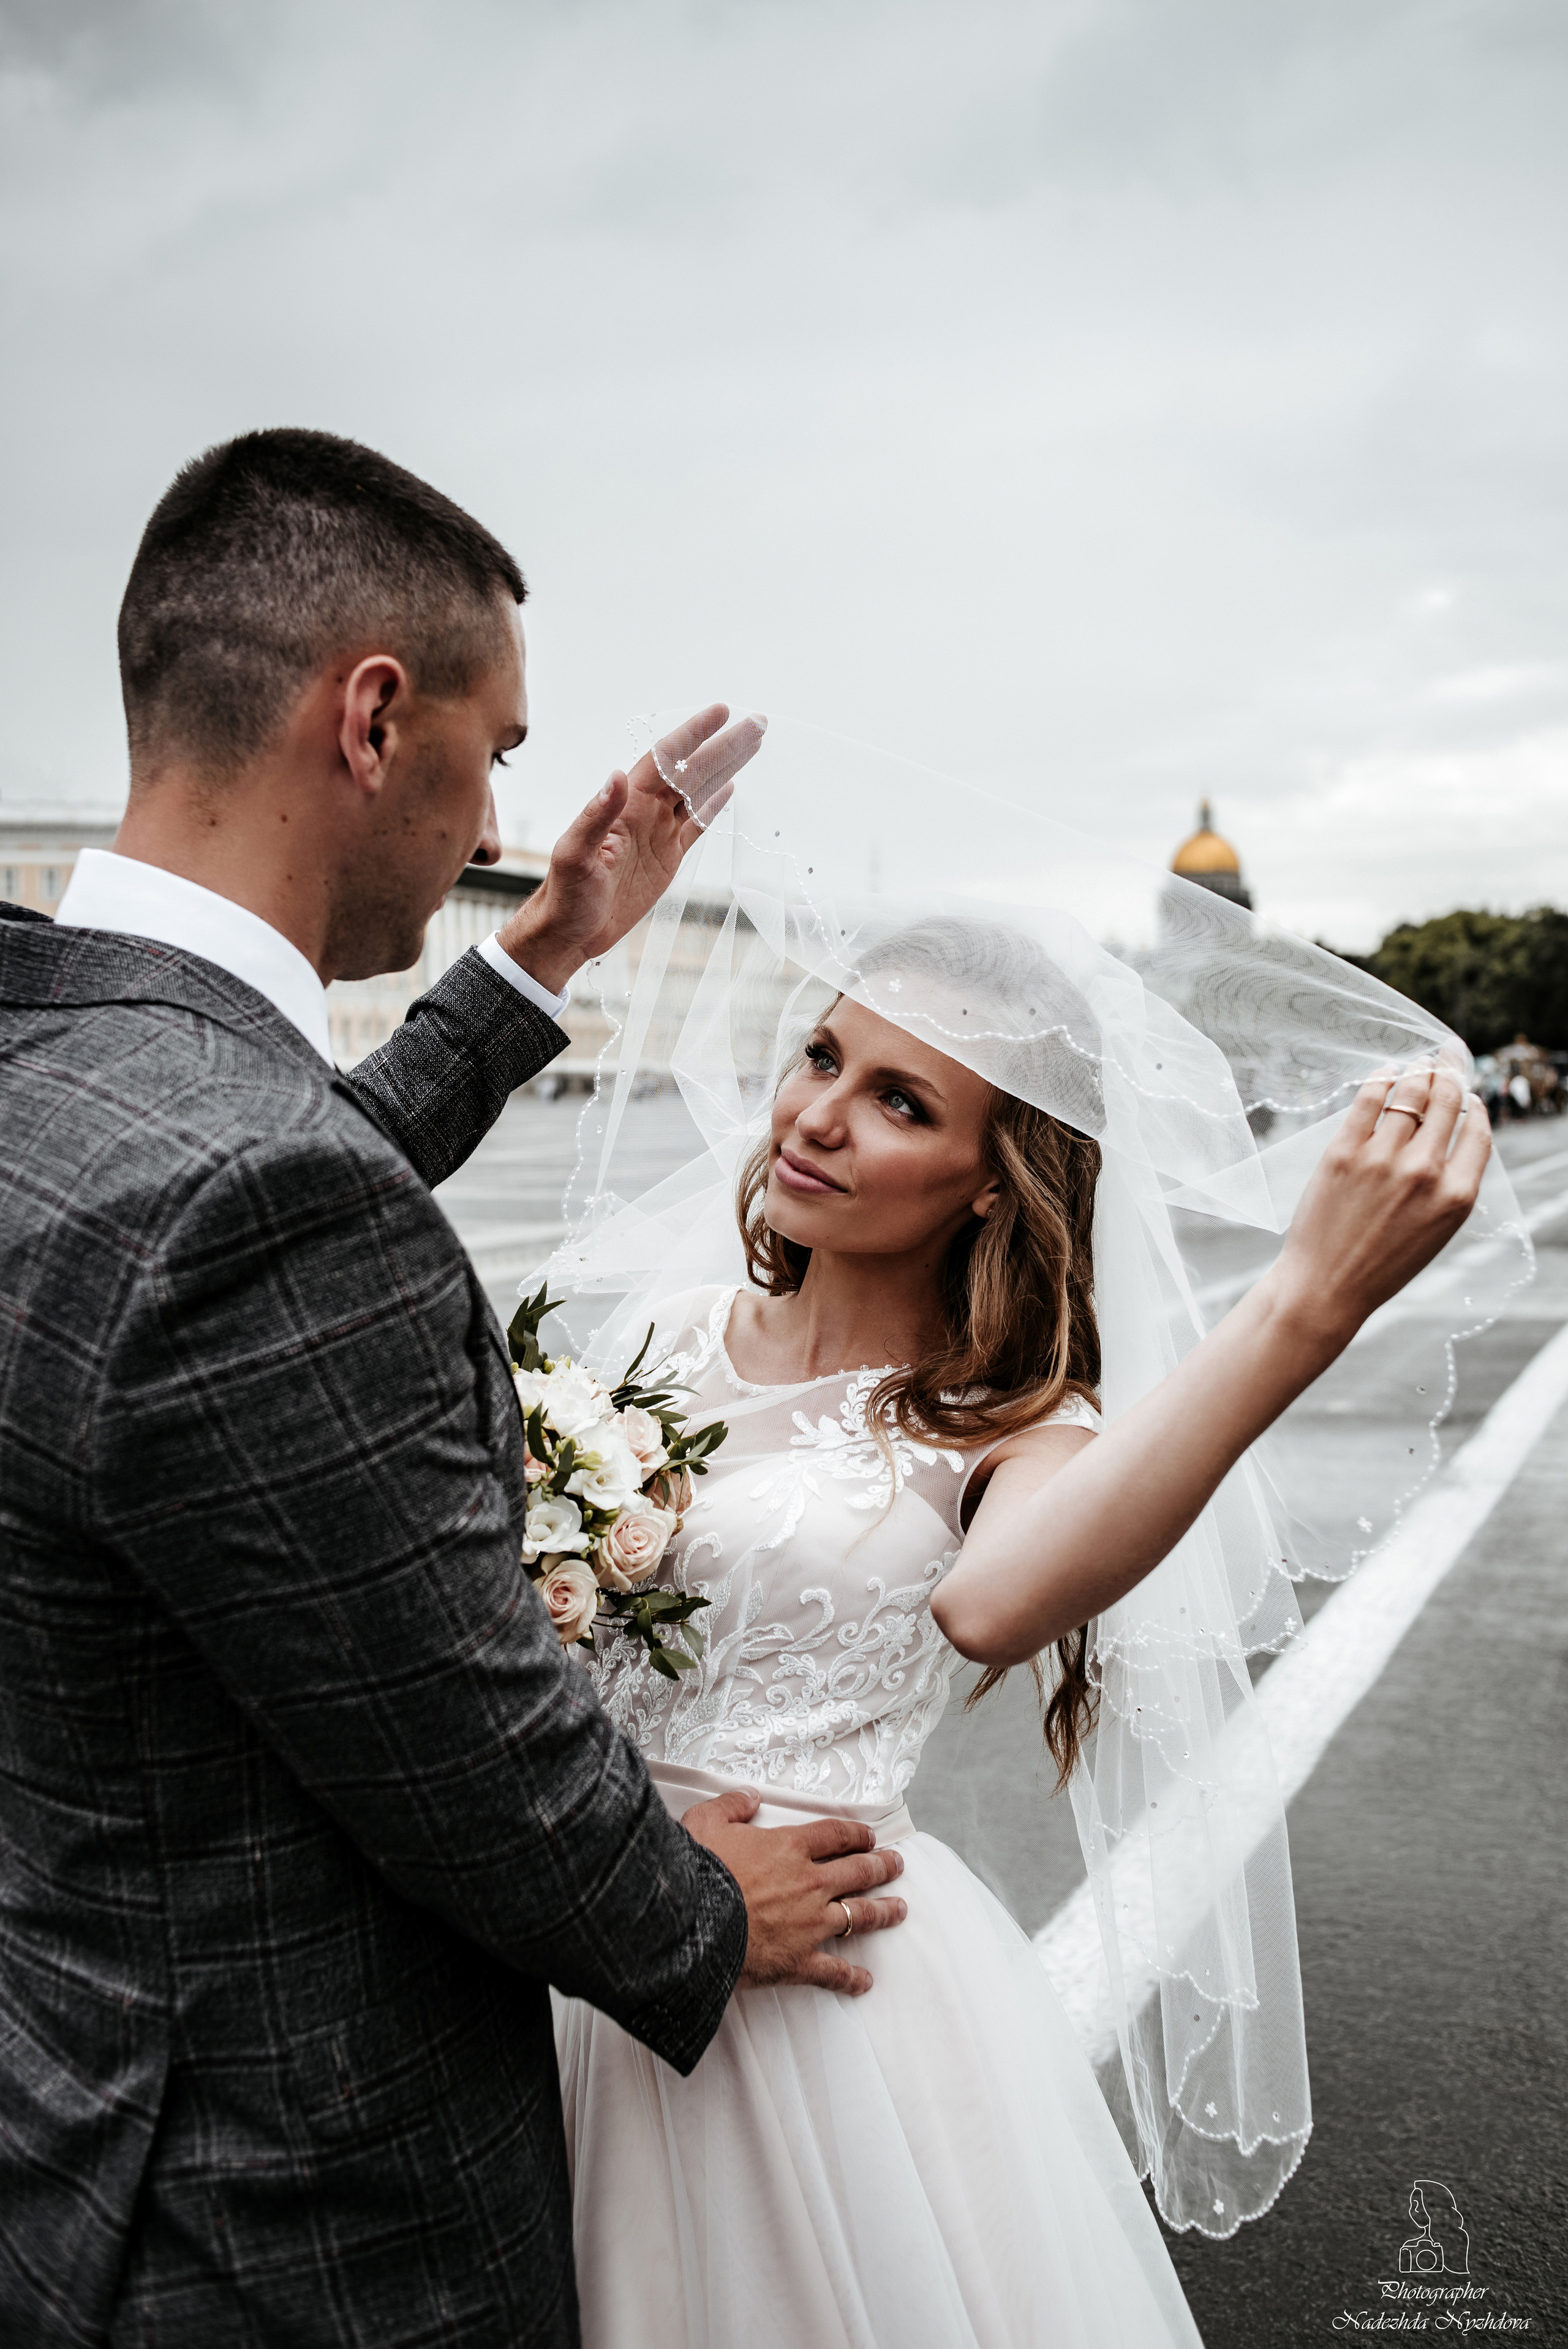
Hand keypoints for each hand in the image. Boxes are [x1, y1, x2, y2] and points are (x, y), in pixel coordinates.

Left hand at [494, 704, 765, 995]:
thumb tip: (617, 774)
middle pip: (691, 770)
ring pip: (698, 792)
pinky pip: (695, 825)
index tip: (722, 712)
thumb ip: (596, 816)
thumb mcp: (575, 855)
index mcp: (625, 805)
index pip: (665, 760)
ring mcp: (658, 833)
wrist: (570, 932)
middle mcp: (644, 812)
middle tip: (756, 723)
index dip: (694, 735)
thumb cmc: (565, 895)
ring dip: (724, 768)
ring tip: (752, 745)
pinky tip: (729, 787)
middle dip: (723, 746)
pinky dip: (713, 805)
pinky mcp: (667, 857)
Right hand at [683, 1787, 906, 1996]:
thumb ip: (731, 1805)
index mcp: (789, 1847)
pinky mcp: (799, 1961)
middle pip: (858, 1872)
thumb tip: (750, 1797)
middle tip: (897, 1864)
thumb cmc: (696, 1871)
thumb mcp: (706, 1822)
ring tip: (900, 1909)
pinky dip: (852, 1978)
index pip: (835, 1835)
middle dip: (882, 1867)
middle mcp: (809, 1883)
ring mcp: (809, 1924)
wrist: (690, 1923)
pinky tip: (865, 1982)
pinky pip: (834, 1971)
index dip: (855, 1834)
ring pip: (859, 1916)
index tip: (870, 1837)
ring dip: (883, 1912)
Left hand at [1272, 1060, 1491, 1351]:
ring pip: (1411, 1094)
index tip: (1469, 1094)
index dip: (1475, 1106)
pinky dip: (1382, 1077)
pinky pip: (1369, 1099)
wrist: (1326, 1287)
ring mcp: (1383, 1159)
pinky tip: (1388, 1070)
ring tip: (1421, 1059)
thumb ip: (1449, 1183)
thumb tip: (1452, 1132)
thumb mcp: (1435, 1229)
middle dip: (1452, 1070)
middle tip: (1450, 1052)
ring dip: (1420, 1069)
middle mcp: (1425, 1172)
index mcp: (1457, 1196)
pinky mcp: (1344, 1152)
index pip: (1478, 1132)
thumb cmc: (1382, 1263)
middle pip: (1447, 1102)